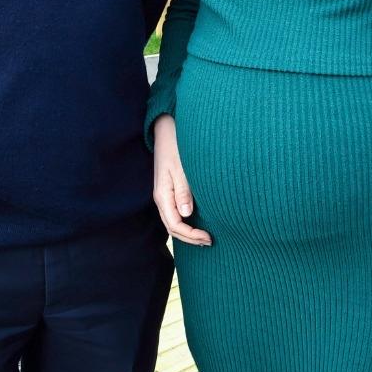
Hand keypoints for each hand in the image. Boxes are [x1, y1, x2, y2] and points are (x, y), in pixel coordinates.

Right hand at [152, 114, 211, 245]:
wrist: (166, 130)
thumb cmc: (174, 146)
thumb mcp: (180, 168)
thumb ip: (183, 191)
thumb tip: (186, 214)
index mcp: (163, 195)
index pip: (175, 225)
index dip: (191, 235)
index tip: (208, 237)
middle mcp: (162, 198)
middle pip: (173, 227)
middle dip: (190, 237)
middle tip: (210, 241)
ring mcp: (164, 194)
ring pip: (173, 222)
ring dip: (188, 232)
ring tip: (205, 236)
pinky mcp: (169, 190)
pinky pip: (175, 212)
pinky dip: (185, 222)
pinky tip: (197, 221)